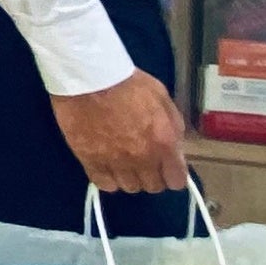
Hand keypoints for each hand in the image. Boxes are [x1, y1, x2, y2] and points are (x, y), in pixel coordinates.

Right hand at [50, 73, 189, 196]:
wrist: (89, 77)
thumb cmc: (128, 82)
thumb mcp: (162, 97)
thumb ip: (173, 126)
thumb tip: (175, 148)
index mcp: (164, 142)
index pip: (176, 180)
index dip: (173, 174)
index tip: (167, 167)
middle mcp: (142, 159)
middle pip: (153, 186)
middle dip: (152, 175)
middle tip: (144, 159)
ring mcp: (116, 163)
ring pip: (129, 187)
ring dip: (130, 177)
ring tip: (123, 161)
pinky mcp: (91, 162)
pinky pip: (105, 184)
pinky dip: (108, 178)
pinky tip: (106, 165)